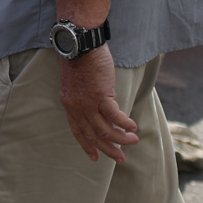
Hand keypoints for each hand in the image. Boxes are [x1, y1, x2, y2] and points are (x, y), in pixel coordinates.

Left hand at [59, 45, 137, 161]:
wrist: (80, 44)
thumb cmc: (80, 59)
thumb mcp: (77, 84)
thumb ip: (85, 98)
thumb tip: (102, 107)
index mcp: (69, 105)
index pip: (78, 132)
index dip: (87, 146)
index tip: (95, 157)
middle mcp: (77, 108)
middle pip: (93, 135)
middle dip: (108, 149)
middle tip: (120, 158)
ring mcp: (88, 103)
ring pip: (105, 130)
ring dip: (120, 138)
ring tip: (133, 141)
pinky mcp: (101, 95)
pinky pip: (115, 116)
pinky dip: (125, 123)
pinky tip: (132, 126)